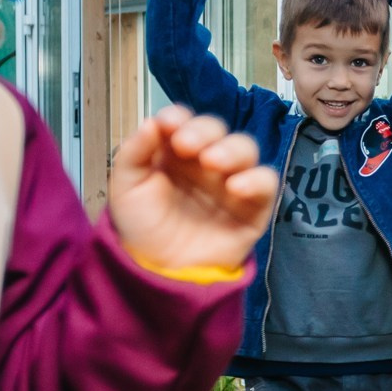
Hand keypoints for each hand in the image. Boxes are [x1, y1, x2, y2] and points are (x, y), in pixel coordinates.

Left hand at [109, 105, 276, 271]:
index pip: (183, 121)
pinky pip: (265, 182)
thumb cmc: (143, 228)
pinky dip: (256, 179)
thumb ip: (133, 154)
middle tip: (186, 145)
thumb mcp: (126, 189)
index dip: (179, 117)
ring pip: (244, 148)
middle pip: (216, 129)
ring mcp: (230, 181)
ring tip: (212, 162)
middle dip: (203, 131)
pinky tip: (236, 187)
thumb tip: (150, 122)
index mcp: (174, 151)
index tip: (168, 125)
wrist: (160, 273)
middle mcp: (205, 161)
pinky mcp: (252, 206)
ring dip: (230, 149)